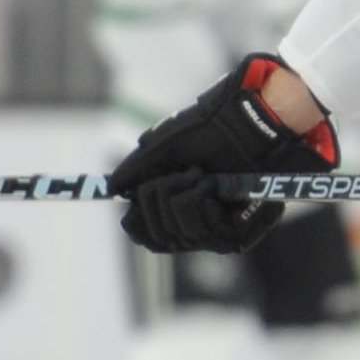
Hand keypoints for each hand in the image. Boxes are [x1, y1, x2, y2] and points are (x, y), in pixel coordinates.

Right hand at [108, 54, 337, 256]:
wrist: (245, 123)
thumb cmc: (210, 129)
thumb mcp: (164, 147)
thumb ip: (138, 168)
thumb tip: (114, 186)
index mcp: (176, 205)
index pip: (146, 235)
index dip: (139, 220)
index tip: (141, 192)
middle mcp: (196, 222)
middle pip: (159, 237)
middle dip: (158, 197)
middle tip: (185, 169)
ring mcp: (217, 230)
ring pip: (178, 236)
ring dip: (181, 197)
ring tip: (202, 173)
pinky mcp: (238, 234)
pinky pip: (202, 234)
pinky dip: (198, 203)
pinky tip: (212, 185)